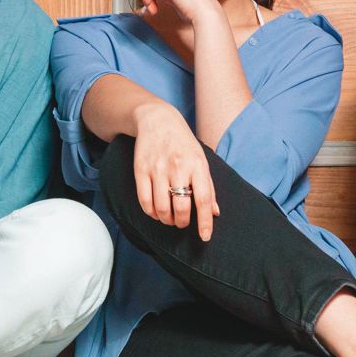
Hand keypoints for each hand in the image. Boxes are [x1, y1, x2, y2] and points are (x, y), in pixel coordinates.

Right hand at [131, 101, 220, 240]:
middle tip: (182, 223)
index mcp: (197, 165)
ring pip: (161, 208)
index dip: (205, 221)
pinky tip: (156, 212)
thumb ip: (208, 187)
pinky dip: (151, 212)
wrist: (158, 120)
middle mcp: (178, 167)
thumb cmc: (183, 143)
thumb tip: (214, 213)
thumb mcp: (201, 160)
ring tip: (170, 218)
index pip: (203, 199)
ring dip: (166, 220)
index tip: (205, 237)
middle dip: (182, 222)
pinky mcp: (141, 170)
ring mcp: (158, 169)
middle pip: (181, 207)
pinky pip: (144, 201)